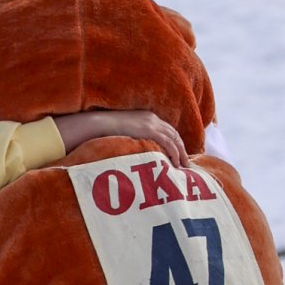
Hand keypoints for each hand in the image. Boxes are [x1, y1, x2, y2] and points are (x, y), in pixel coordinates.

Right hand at [55, 107, 190, 166]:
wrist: (99, 124)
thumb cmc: (105, 131)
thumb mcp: (123, 132)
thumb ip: (132, 138)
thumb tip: (135, 150)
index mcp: (147, 116)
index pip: (166, 129)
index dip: (174, 142)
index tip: (178, 154)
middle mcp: (152, 118)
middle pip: (174, 134)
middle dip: (182, 149)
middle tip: (186, 164)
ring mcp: (151, 123)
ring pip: (174, 139)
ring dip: (181, 153)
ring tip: (184, 168)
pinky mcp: (149, 130)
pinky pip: (168, 143)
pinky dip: (174, 153)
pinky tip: (176, 164)